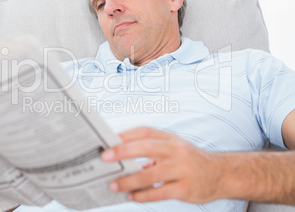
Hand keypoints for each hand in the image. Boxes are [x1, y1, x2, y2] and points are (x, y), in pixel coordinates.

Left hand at [101, 127, 224, 203]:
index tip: (109, 139)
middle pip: (146, 147)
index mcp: (171, 139)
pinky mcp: (186, 189)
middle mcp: (177, 151)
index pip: (146, 131)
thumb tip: (124, 159)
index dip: (126, 134)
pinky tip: (132, 196)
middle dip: (124, 152)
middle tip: (105, 157)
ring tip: (114, 185)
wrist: (222, 174)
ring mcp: (182, 170)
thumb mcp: (175, 148)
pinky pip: (159, 193)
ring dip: (129, 181)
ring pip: (150, 175)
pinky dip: (143, 196)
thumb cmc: (190, 160)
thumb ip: (152, 151)